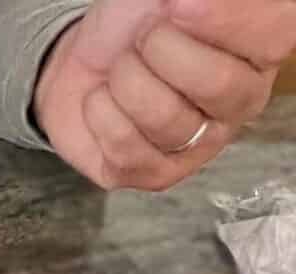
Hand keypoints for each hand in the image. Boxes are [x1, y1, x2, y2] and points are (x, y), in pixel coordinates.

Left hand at [34, 0, 295, 189]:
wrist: (80, 62)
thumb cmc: (135, 22)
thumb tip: (201, 5)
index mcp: (260, 49)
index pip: (275, 34)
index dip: (225, 20)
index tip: (177, 5)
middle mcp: (240, 102)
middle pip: (218, 84)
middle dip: (160, 49)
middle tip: (141, 39)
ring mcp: (200, 145)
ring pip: (164, 117)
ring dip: (125, 80)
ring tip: (120, 70)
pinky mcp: (154, 175)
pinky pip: (126, 147)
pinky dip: (100, 113)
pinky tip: (104, 101)